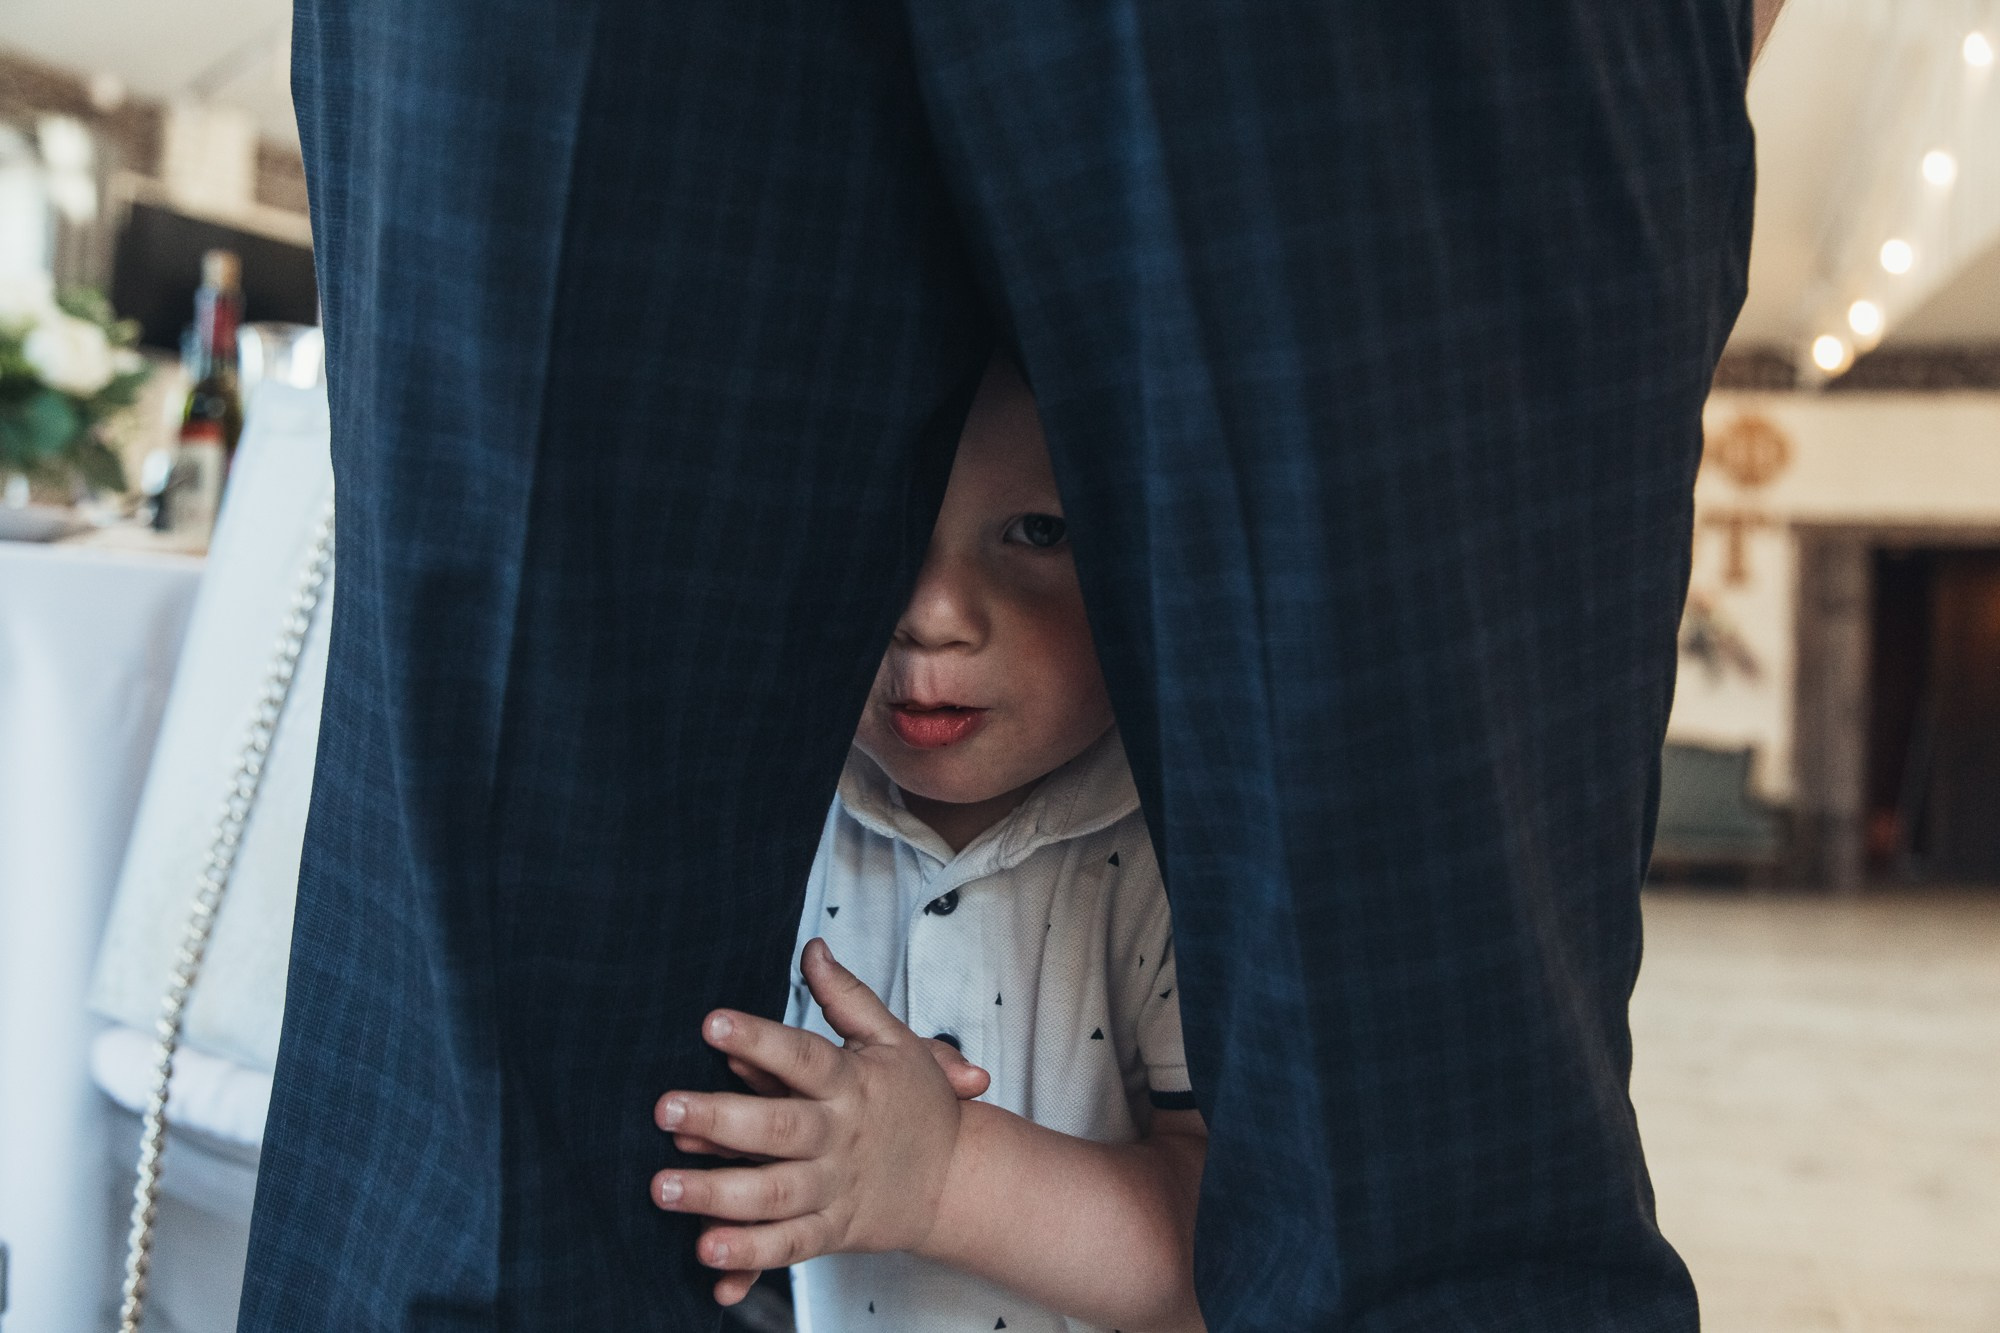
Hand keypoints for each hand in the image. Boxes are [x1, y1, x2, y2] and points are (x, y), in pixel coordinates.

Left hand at [653, 938, 989, 1305]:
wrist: (959, 1178)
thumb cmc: (917, 1101)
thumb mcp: (893, 1040)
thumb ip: (848, 996)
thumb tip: (812, 948)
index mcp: (852, 1083)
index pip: (803, 1056)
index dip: (759, 1039)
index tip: (710, 1022)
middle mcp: (840, 1136)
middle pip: (779, 1128)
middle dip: (720, 1119)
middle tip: (664, 1107)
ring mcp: (835, 1187)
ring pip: (774, 1194)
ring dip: (717, 1194)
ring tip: (663, 1186)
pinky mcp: (832, 1230)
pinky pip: (788, 1247)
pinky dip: (749, 1254)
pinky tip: (706, 1251)